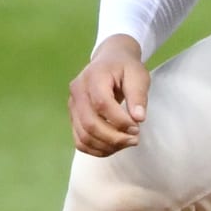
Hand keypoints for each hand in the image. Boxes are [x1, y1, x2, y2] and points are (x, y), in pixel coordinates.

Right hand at [68, 34, 149, 155]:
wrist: (110, 60)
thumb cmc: (126, 68)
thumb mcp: (138, 75)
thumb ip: (138, 96)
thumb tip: (139, 118)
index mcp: (93, 76)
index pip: (102, 104)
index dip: (119, 120)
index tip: (137, 127)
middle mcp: (77, 91)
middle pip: (90, 123)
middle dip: (114, 138)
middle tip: (134, 139)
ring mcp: (72, 106)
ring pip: (83, 136)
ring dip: (107, 146)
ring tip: (127, 143)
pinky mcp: (74, 117)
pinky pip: (80, 141)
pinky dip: (97, 149)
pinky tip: (114, 146)